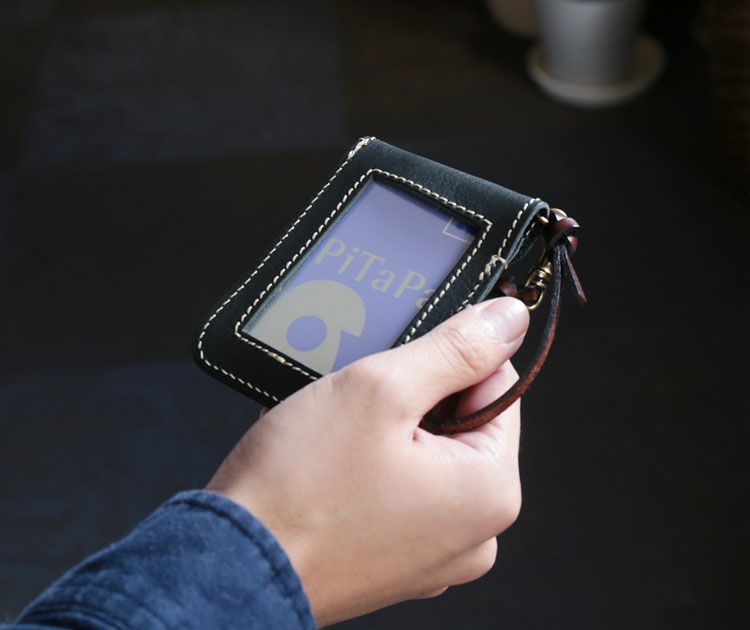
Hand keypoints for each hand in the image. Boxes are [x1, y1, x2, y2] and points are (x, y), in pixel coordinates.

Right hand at [207, 297, 528, 626]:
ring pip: (426, 455)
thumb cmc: (298, 487)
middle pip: (462, 425)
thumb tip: (507, 319)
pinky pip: (401, 490)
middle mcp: (474, 534)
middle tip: (361, 397)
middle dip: (415, 397)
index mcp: (489, 492)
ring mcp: (433, 552)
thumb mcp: (382, 389)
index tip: (406, 356)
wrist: (229, 566)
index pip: (499, 388)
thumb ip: (455, 349)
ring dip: (388, 428)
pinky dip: (373, 465)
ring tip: (340, 431)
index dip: (451, 359)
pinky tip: (334, 460)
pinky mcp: (395, 560)